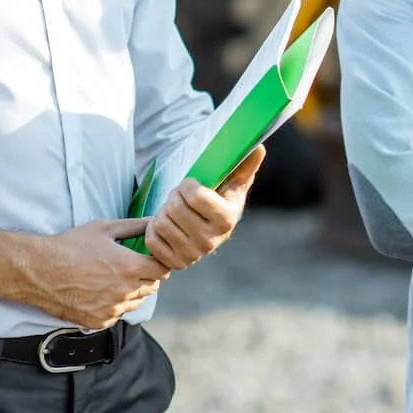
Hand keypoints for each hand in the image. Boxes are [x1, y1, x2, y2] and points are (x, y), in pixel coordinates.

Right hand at [27, 218, 170, 329]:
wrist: (40, 270)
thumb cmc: (70, 246)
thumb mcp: (103, 228)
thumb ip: (133, 226)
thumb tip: (152, 222)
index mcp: (129, 267)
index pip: (163, 269)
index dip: (160, 262)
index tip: (152, 258)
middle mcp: (124, 291)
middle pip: (152, 286)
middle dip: (146, 275)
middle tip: (130, 265)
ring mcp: (112, 309)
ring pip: (136, 302)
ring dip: (132, 291)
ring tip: (111, 278)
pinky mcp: (99, 321)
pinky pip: (117, 314)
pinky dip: (114, 304)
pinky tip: (99, 291)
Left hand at [142, 145, 265, 272]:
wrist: (208, 228)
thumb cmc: (219, 198)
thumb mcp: (234, 181)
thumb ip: (245, 164)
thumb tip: (259, 148)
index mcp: (227, 219)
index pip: (195, 196)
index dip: (188, 185)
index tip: (191, 185)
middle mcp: (211, 241)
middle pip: (175, 208)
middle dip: (174, 197)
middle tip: (180, 198)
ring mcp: (193, 255)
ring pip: (161, 223)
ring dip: (163, 212)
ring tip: (174, 212)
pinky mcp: (175, 263)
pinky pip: (152, 240)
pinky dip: (153, 229)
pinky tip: (166, 226)